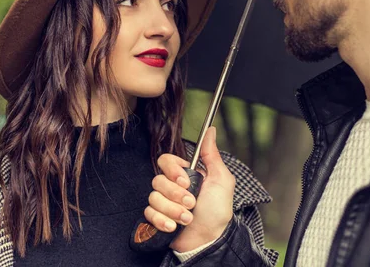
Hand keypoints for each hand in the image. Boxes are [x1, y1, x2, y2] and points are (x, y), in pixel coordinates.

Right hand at [144, 127, 234, 252]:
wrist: (209, 239)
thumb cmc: (217, 211)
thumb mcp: (221, 180)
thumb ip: (212, 155)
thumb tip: (210, 130)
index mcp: (185, 174)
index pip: (166, 161)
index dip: (172, 170)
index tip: (185, 181)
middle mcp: (172, 186)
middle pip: (158, 179)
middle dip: (175, 194)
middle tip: (191, 203)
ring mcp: (163, 202)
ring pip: (153, 197)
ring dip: (172, 210)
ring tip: (187, 218)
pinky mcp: (157, 217)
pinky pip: (148, 213)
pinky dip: (162, 220)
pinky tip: (174, 226)